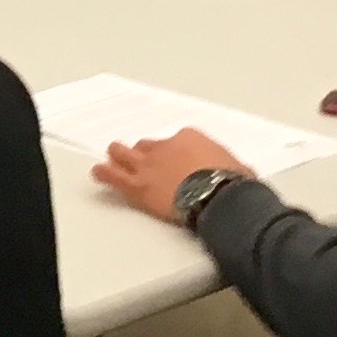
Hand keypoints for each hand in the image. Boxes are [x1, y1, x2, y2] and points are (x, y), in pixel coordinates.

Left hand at [91, 129, 251, 227]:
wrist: (219, 197)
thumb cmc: (234, 184)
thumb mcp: (238, 167)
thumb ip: (227, 166)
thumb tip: (235, 173)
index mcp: (190, 138)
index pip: (175, 141)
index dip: (172, 153)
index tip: (175, 161)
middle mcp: (165, 146)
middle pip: (147, 146)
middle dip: (144, 153)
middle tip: (140, 157)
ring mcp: (149, 165)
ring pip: (125, 155)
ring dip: (118, 155)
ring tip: (112, 156)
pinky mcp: (138, 186)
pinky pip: (114, 176)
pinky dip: (104, 173)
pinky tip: (98, 173)